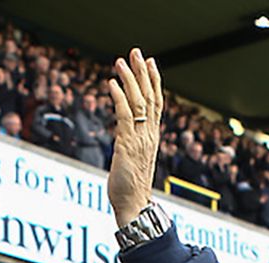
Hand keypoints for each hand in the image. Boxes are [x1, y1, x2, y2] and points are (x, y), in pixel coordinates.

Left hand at [106, 48, 163, 226]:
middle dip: (143, 73)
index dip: (154, 81)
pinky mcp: (127, 145)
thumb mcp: (133, 160)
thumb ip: (132, 144)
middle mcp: (148, 135)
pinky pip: (124, 115)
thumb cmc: (130, 187)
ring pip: (138, 102)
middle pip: (150, 97)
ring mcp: (139, 139)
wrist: (133, 205)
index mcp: (151, 137)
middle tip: (137, 52)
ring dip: (129, 79)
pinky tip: (111, 83)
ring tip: (121, 61)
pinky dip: (118, 97)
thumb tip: (125, 138)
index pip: (156, 103)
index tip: (150, 63)